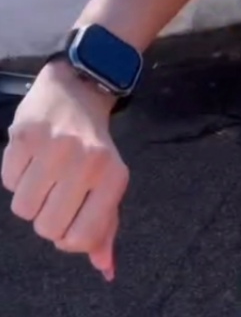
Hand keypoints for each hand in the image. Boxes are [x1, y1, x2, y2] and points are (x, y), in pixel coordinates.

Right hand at [1, 60, 128, 280]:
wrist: (79, 88)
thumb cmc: (95, 143)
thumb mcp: (109, 181)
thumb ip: (105, 225)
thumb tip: (105, 269)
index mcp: (114, 177)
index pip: (81, 238)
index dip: (69, 236)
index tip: (72, 215)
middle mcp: (88, 162)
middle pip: (47, 228)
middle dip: (47, 216)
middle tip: (58, 191)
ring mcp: (56, 148)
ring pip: (22, 209)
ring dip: (30, 196)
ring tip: (45, 171)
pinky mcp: (26, 135)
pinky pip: (7, 182)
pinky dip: (15, 174)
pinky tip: (32, 156)